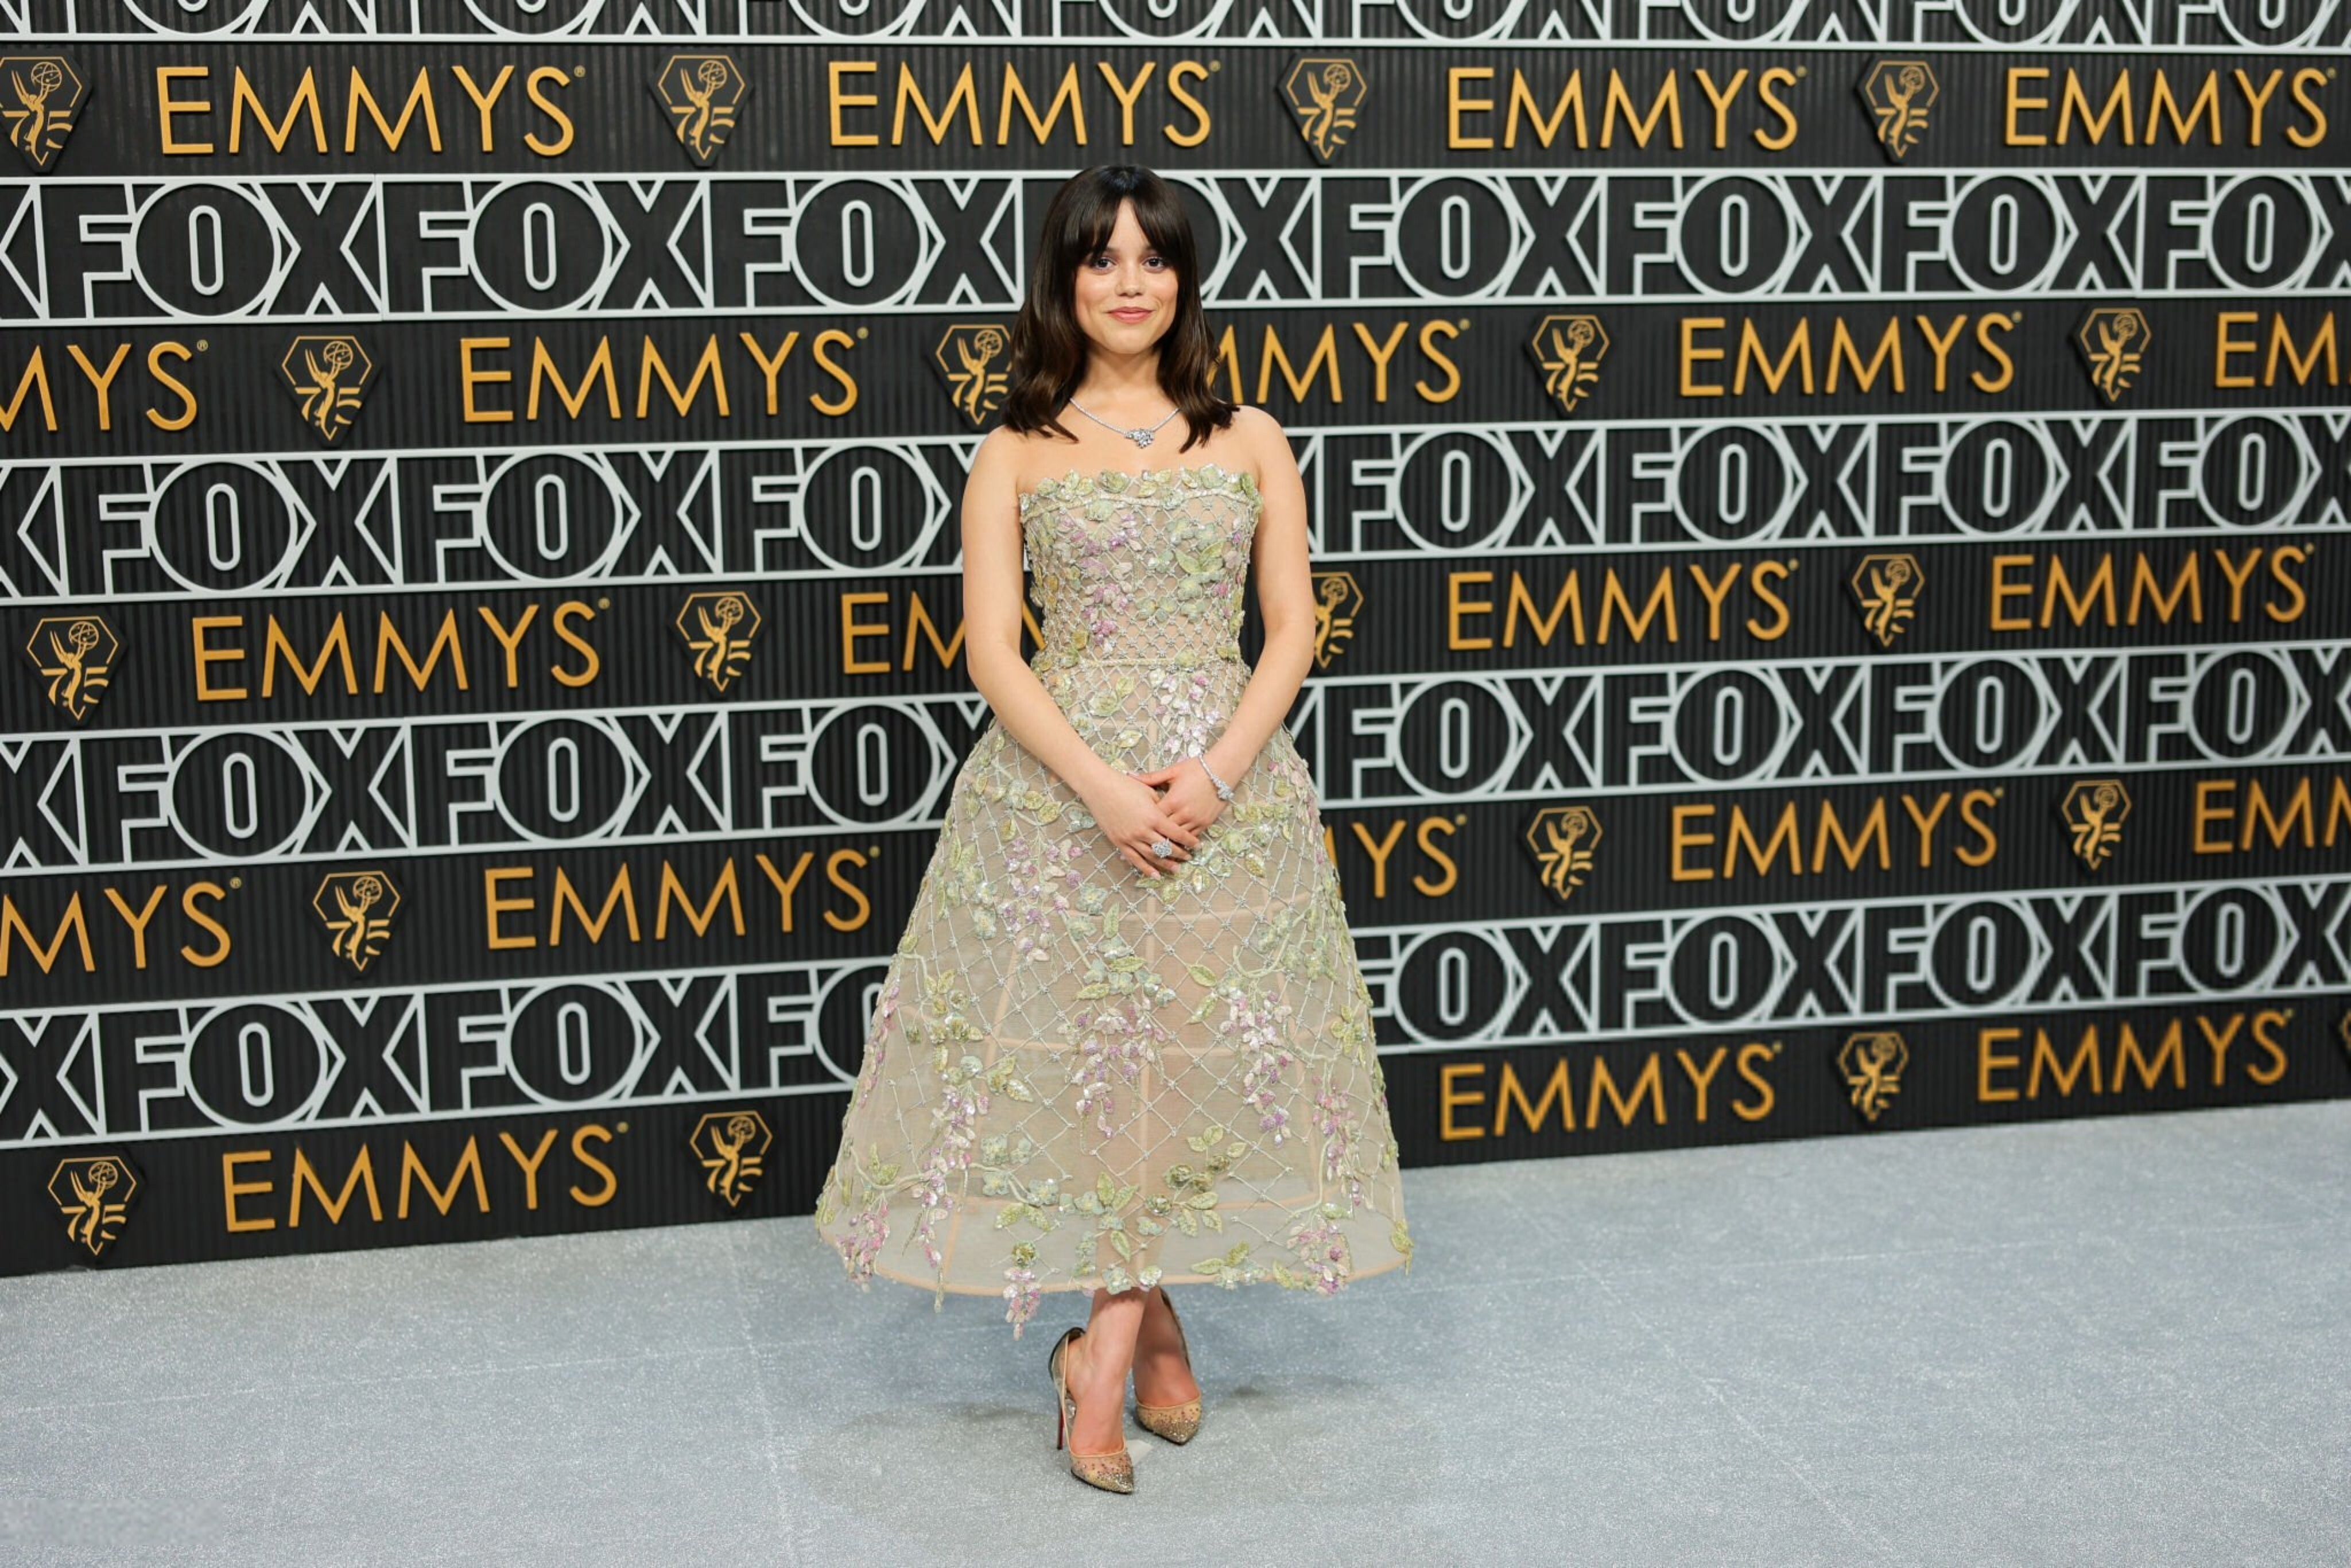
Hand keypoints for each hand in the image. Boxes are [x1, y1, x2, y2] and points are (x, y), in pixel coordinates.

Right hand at [1083, 771, 1199, 878]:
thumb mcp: (1149, 792)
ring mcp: (1130, 838)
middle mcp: (1143, 831)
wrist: (1099, 787)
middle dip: (1180, 853)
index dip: (1188, 841)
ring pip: (1152, 856)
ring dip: (1166, 863)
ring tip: (1176, 869)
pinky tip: (1155, 875)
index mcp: (1154, 817)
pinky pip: (1135, 859)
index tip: (1197, 845)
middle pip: (1166, 847)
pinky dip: (1146, 868)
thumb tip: (1170, 816)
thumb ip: (1161, 806)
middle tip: (1189, 857)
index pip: (1177, 833)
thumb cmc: (1125, 785)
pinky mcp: (1119, 842)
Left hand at [1133, 758, 1226, 837]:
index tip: (1138, 823)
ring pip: (1178, 838)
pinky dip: (1183, 841)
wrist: (1222, 771)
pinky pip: (1192, 837)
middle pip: (1164, 832)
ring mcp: (1195, 820)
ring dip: (1169, 842)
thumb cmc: (1196, 769)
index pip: (1154, 818)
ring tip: (1159, 845)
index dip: (1146, 822)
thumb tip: (1130, 776)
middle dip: (1155, 835)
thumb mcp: (1172, 772)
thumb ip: (1151, 778)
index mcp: (1173, 801)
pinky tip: (1176, 843)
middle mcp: (1183, 813)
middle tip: (1145, 839)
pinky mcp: (1205, 823)